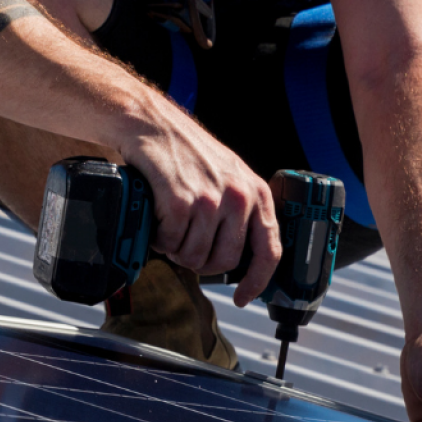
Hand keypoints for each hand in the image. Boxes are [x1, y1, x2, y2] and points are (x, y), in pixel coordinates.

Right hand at [115, 120, 277, 305]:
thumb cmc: (188, 151)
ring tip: (169, 228)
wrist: (153, 124)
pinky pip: (169, 242)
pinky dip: (159, 239)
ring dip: (176, 250)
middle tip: (185, 249)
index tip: (242, 297)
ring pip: (193, 256)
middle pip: (224, 261)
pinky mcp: (179, 201)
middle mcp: (238, 198)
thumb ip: (242, 210)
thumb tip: (238, 255)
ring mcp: (210, 200)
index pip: (269, 251)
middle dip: (200, 263)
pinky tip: (157, 220)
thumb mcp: (230, 175)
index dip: (256, 282)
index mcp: (257, 193)